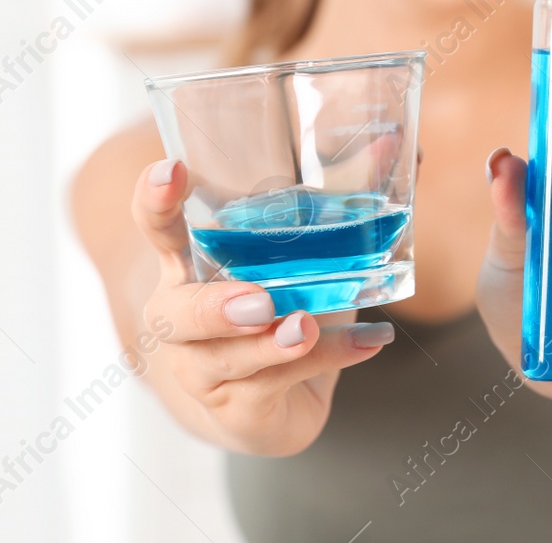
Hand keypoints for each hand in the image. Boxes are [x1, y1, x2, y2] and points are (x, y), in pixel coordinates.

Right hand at [131, 159, 394, 455]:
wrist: (260, 404)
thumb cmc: (275, 307)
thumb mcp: (303, 252)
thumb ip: (341, 200)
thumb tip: (397, 143)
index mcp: (188, 265)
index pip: (158, 228)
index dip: (155, 199)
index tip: (170, 170)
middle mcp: (181, 320)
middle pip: (178, 314)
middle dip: (214, 308)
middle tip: (257, 300)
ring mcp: (203, 369)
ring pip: (227, 359)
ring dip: (270, 344)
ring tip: (307, 327)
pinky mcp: (237, 408)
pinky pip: (277, 384)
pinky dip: (327, 358)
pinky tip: (369, 341)